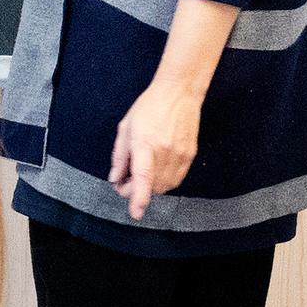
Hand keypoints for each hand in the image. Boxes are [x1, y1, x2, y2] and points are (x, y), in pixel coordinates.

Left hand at [108, 79, 202, 219]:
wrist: (179, 93)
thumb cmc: (150, 107)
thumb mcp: (126, 128)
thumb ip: (120, 156)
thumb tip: (115, 179)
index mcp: (145, 142)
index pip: (143, 176)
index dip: (139, 197)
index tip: (135, 213)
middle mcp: (165, 151)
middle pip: (152, 186)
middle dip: (137, 190)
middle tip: (126, 182)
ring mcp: (180, 154)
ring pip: (164, 185)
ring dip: (151, 187)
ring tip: (142, 174)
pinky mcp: (190, 155)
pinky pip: (176, 179)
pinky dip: (164, 182)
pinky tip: (156, 172)